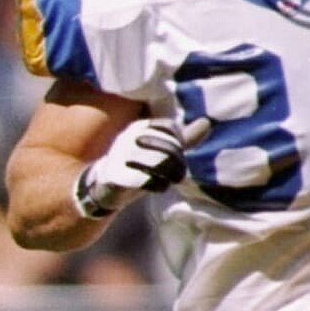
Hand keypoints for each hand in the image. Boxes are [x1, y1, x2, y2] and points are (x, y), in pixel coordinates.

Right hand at [75, 115, 212, 217]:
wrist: (103, 187)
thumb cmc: (138, 165)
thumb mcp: (160, 149)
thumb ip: (183, 138)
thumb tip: (207, 122)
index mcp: (139, 127)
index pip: (168, 127)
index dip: (179, 142)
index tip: (176, 155)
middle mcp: (128, 138)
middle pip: (167, 146)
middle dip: (178, 163)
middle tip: (178, 175)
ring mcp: (121, 157)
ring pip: (159, 162)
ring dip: (170, 175)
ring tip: (169, 181)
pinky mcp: (117, 177)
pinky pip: (146, 180)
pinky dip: (157, 186)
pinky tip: (157, 188)